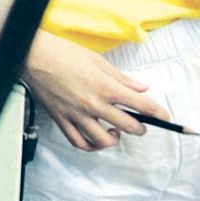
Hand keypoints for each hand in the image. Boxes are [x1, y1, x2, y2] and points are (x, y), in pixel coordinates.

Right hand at [23, 30, 170, 150]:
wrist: (33, 56)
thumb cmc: (63, 53)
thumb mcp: (97, 61)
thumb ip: (121, 78)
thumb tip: (141, 88)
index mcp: (106, 87)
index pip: (142, 106)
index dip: (159, 113)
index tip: (166, 116)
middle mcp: (94, 104)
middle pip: (129, 126)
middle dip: (140, 127)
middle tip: (141, 123)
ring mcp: (77, 115)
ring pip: (104, 141)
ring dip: (115, 139)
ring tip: (115, 132)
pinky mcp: (61, 120)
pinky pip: (79, 142)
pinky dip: (90, 146)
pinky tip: (95, 139)